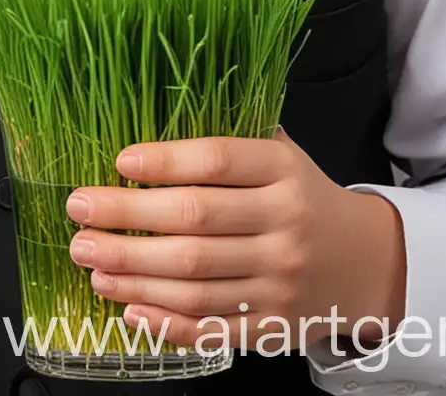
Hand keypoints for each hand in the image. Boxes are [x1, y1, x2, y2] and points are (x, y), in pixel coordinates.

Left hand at [62, 127, 406, 358]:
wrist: (365, 263)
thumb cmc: (302, 197)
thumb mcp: (282, 156)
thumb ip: (231, 140)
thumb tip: (151, 118)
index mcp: (283, 172)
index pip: (218, 160)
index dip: (165, 160)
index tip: (118, 162)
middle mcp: (284, 225)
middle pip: (195, 222)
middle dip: (127, 218)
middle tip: (79, 211)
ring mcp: (279, 281)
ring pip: (195, 280)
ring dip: (133, 272)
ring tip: (89, 260)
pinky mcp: (273, 327)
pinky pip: (211, 327)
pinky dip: (166, 322)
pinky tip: (128, 308)